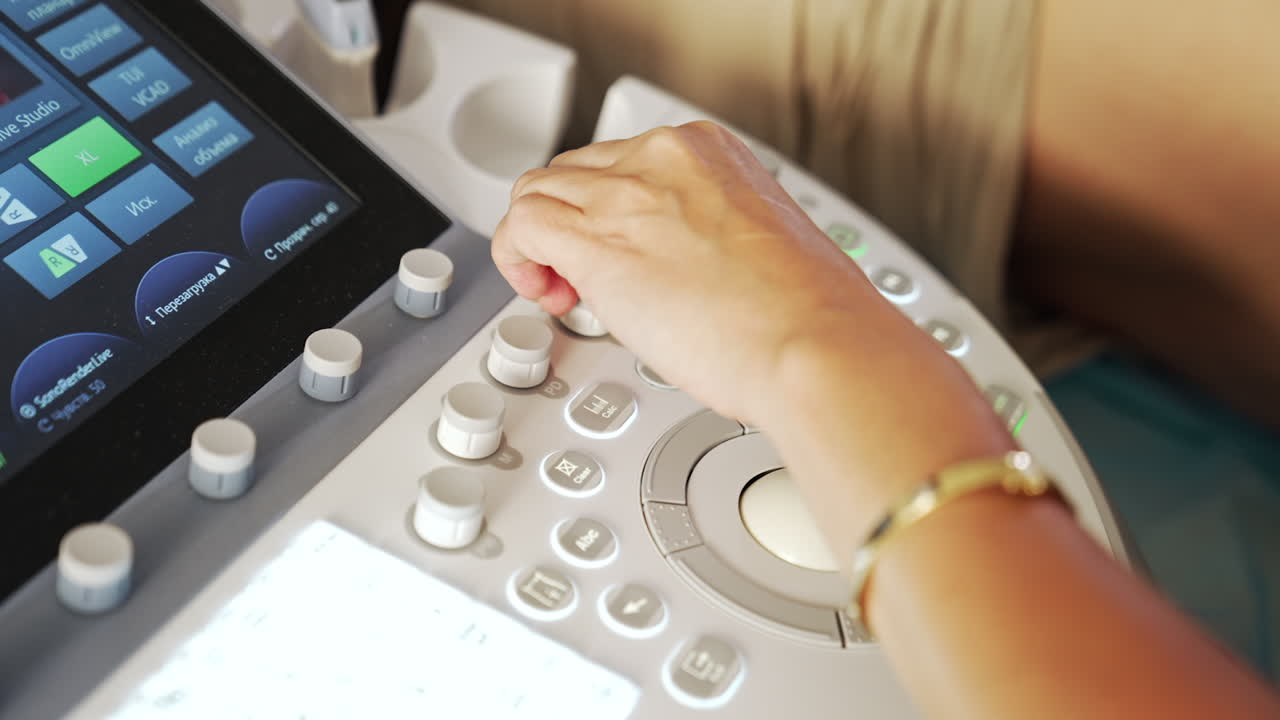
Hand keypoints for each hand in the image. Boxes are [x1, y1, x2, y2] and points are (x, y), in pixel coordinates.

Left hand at [492, 121, 891, 425]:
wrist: (810, 342)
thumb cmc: (805, 315)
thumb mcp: (763, 245)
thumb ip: (713, 238)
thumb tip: (684, 268)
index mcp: (710, 153)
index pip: (625, 165)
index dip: (610, 213)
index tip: (623, 251)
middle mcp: (662, 158)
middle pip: (575, 175)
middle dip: (571, 226)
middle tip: (585, 280)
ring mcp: (625, 194)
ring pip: (537, 192)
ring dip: (537, 244)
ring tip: (562, 291)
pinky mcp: (593, 241)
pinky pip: (520, 226)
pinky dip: (517, 258)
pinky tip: (546, 294)